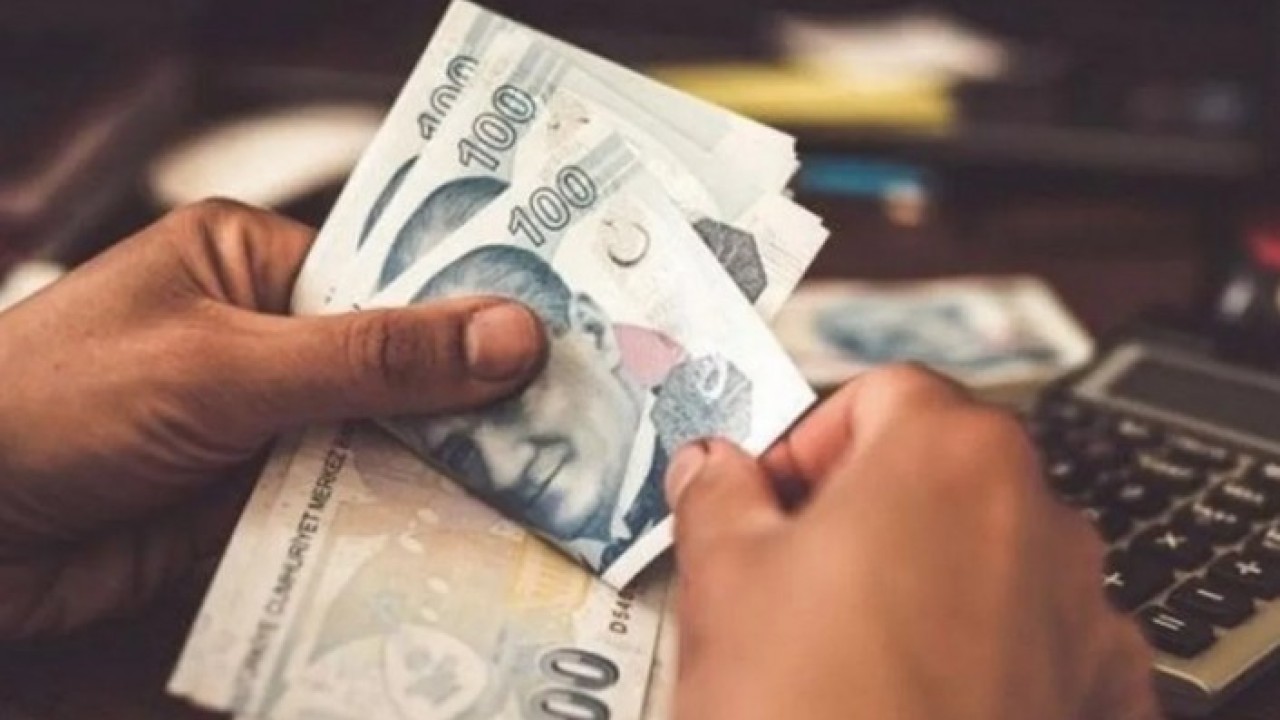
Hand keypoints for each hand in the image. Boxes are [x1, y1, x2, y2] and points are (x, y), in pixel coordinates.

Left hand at [0, 199, 545, 639]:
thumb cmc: (56, 403)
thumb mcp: (224, 366)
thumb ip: (371, 359)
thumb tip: (513, 336)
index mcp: (255, 264)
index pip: (395, 279)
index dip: (480, 310)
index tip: (576, 339)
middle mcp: (269, 339)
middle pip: (401, 371)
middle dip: (476, 406)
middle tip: (584, 431)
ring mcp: (265, 427)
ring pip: (385, 448)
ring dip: (447, 475)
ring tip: (553, 495)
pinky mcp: (255, 504)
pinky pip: (348, 511)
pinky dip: (399, 530)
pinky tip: (472, 545)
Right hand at [665, 366, 1159, 719]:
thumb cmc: (808, 712)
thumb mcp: (724, 583)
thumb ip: (717, 495)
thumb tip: (712, 468)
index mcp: (950, 456)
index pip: (881, 394)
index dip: (810, 440)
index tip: (771, 496)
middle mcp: (1041, 517)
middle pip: (943, 469)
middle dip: (868, 507)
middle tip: (797, 569)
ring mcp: (1084, 610)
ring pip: (991, 554)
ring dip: (928, 576)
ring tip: (854, 646)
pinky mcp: (1102, 692)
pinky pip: (1040, 639)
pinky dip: (990, 650)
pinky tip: (922, 694)